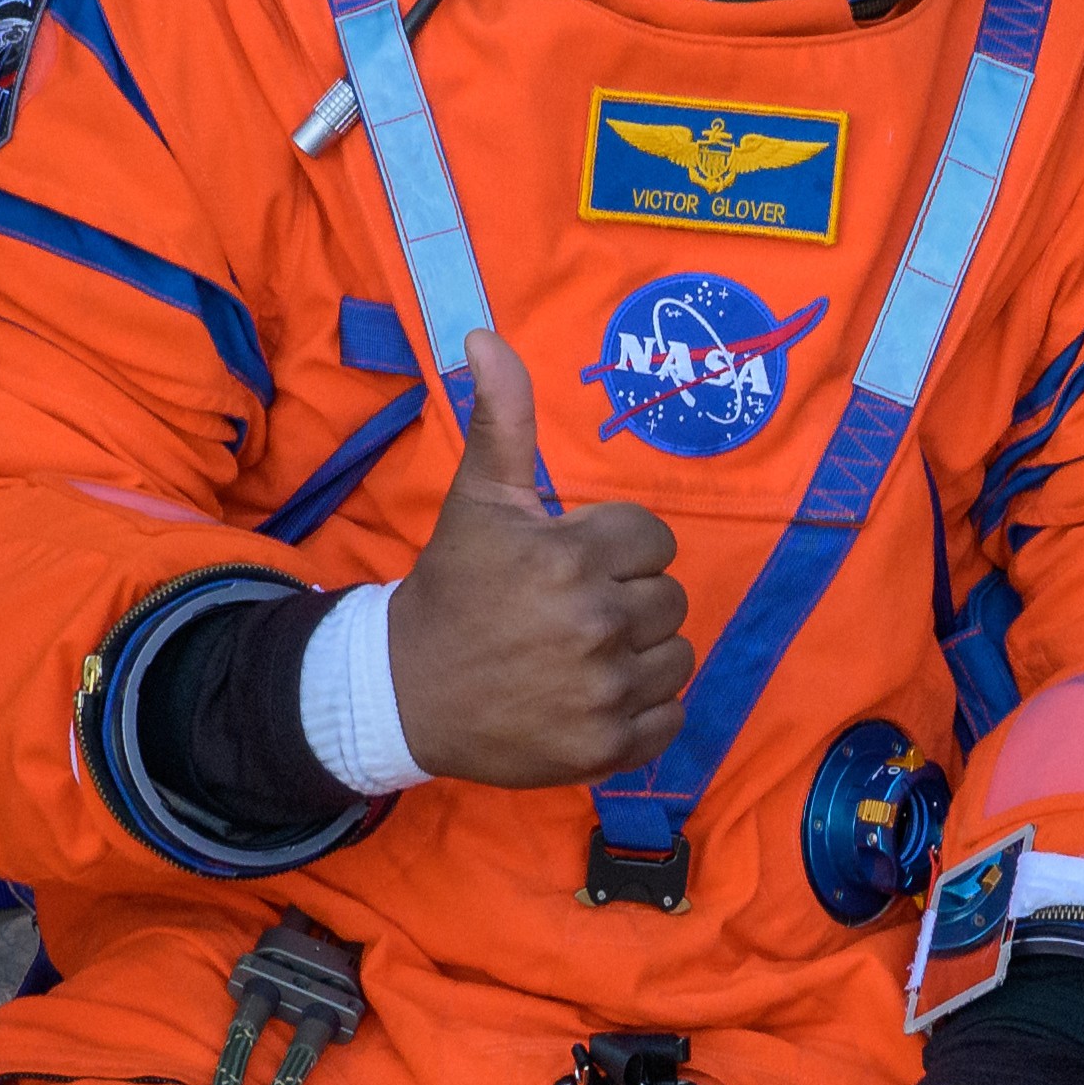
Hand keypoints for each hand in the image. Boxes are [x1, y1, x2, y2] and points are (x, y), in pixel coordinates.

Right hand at [390, 336, 687, 786]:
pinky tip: (595, 697)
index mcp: (572, 556)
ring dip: (642, 655)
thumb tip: (486, 336)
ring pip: (678, 656)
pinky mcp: (607, 748)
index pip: (655, 540)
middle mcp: (595, 623)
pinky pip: (671, 716)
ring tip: (584, 654)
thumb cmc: (453, 589)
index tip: (569, 564)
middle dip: (629, 599)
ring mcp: (603, 691)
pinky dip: (644, 710)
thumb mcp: (478, 499)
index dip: (616, 548)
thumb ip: (501, 417)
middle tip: (571, 613)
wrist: (406, 692)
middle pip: (670, 597)